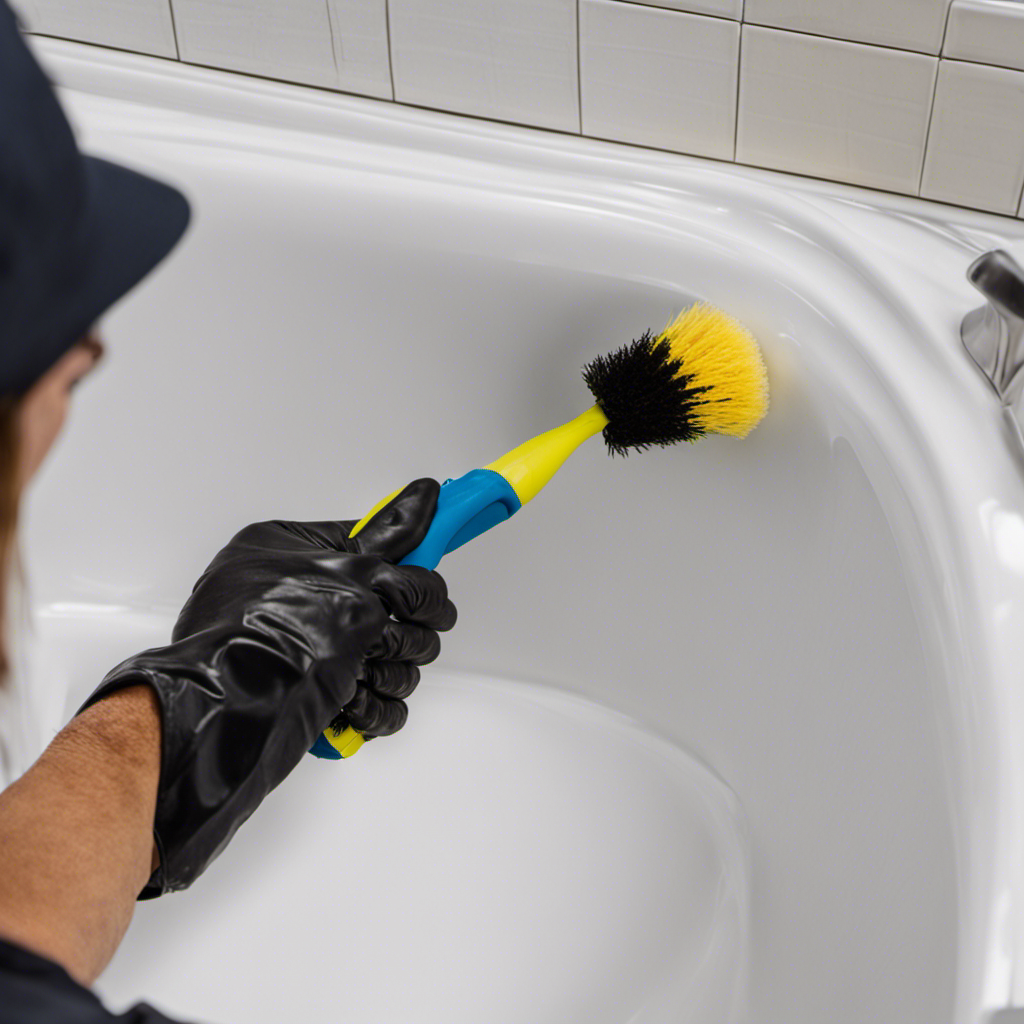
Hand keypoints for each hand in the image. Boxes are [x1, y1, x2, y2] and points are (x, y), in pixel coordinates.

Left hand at [75, 479, 456, 897]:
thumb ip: (391, 540)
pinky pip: (381, 702)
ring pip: (399, 661)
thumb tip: (426, 496)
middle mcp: (311, 602)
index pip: (386, 547)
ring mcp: (319, 653)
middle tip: (384, 638)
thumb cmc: (266, 638)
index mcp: (303, 554)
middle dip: (403, 632)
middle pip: (402, 611)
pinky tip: (347, 705)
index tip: (445, 570)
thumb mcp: (341, 572)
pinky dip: (372, 709)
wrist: (227, 717)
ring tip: (358, 677)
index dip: (416, 569)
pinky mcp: (326, 700)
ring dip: (388, 673)